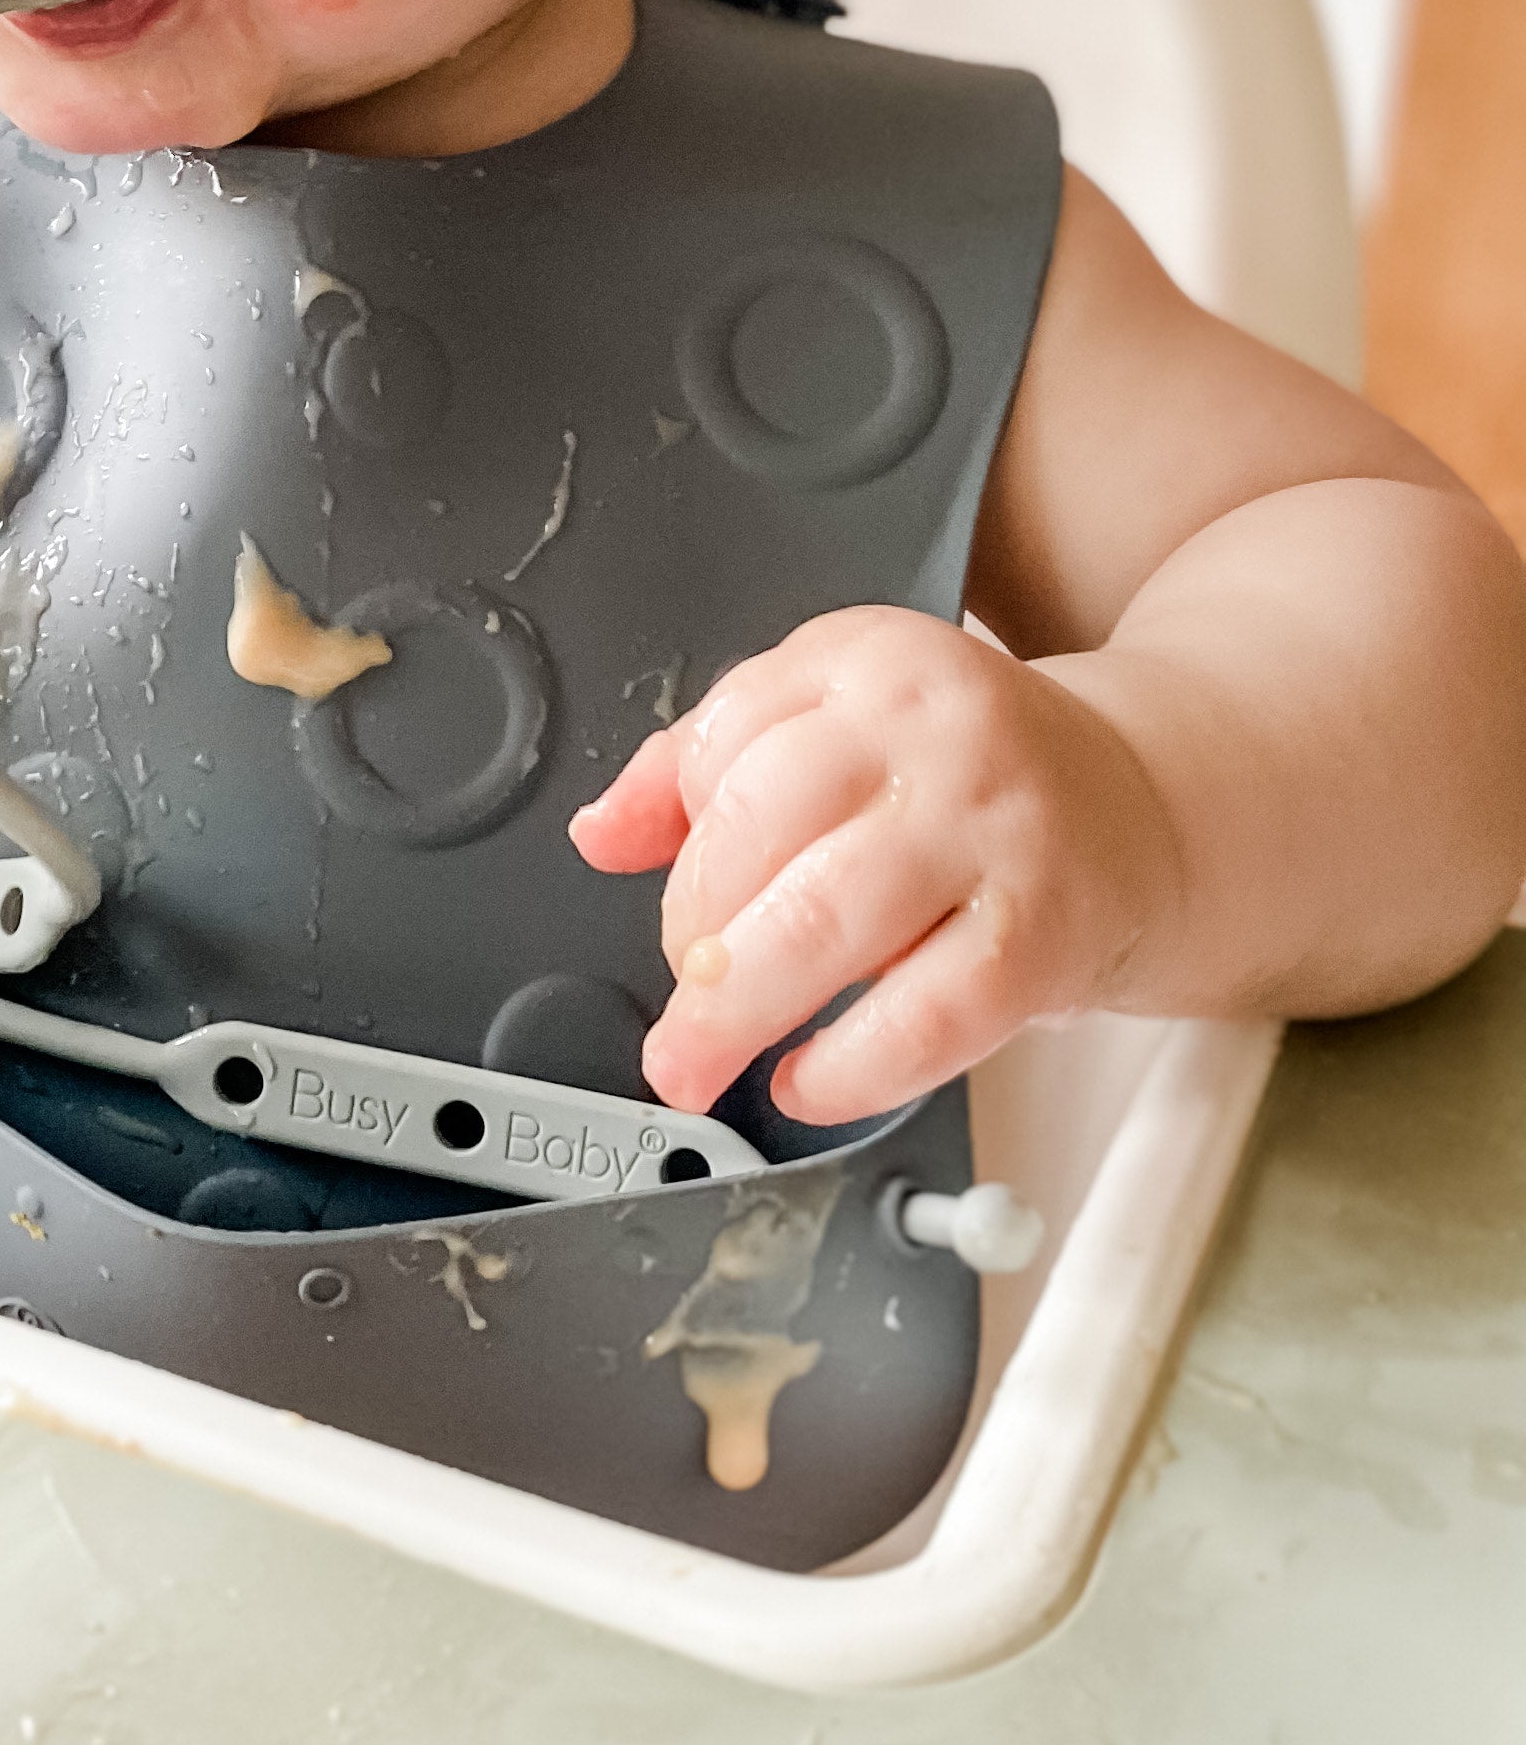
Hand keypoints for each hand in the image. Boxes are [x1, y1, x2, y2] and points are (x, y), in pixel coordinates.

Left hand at [567, 607, 1187, 1123]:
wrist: (1142, 805)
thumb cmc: (965, 775)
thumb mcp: (832, 720)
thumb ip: (703, 764)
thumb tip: (602, 831)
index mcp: (865, 663)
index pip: (721, 743)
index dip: (678, 837)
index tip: (675, 899)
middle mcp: (931, 735)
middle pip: (756, 831)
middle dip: (689, 940)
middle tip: (675, 1008)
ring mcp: (991, 831)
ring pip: (823, 924)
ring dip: (737, 1011)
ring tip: (696, 1060)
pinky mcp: (1042, 935)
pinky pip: (922, 1018)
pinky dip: (846, 1069)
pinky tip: (805, 1081)